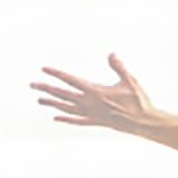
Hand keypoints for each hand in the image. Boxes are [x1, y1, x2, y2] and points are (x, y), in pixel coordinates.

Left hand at [29, 53, 160, 132]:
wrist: (144, 123)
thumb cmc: (139, 101)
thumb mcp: (130, 81)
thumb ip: (118, 67)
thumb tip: (110, 54)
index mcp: (96, 92)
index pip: (71, 80)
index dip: (57, 74)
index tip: (44, 69)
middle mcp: (90, 104)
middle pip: (64, 95)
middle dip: (47, 89)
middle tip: (33, 85)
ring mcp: (92, 114)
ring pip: (67, 108)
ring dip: (52, 103)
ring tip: (39, 100)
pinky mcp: (97, 122)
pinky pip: (77, 120)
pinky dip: (66, 118)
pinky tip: (56, 117)